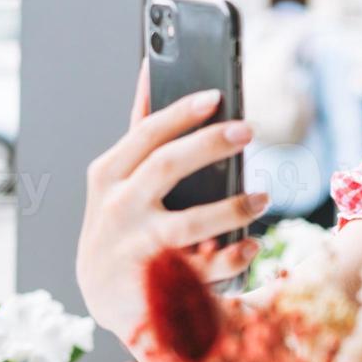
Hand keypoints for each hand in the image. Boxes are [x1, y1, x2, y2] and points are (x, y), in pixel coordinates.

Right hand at [76, 59, 267, 340]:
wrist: (100, 293)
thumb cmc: (118, 221)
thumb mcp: (115, 177)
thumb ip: (139, 131)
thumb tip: (150, 69)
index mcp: (109, 175)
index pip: (147, 134)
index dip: (181, 113)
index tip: (216, 96)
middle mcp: (118, 208)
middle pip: (167, 166)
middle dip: (209, 144)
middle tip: (247, 130)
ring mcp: (136, 246)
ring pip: (188, 223)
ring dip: (231, 208)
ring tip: (262, 198)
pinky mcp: (156, 282)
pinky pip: (203, 268)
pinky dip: (231, 256)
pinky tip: (251, 245)